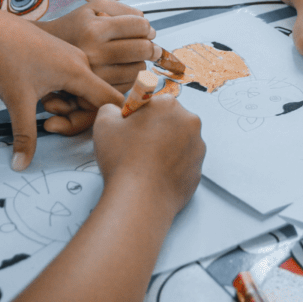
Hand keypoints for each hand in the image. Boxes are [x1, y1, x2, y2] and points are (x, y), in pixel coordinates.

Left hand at [0, 10, 123, 170]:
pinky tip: (41, 92)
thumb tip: (20, 166)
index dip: (109, 120)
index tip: (98, 132)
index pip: (111, 100)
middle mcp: (81, 62)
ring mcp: (72, 58)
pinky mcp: (62, 57)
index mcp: (78, 71)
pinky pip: (74, 82)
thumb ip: (25, 136)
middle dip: (74, 117)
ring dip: (66, 105)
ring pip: (82, 92)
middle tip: (47, 120)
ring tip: (42, 103)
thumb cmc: (5, 60)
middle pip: (95, 101)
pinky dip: (61, 93)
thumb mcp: (17, 102)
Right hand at [38, 0, 158, 91]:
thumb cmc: (77, 25)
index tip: (146, 30)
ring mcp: (95, 76)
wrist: (46, 52)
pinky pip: (128, 85)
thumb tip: (149, 29)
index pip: (139, 26)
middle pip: (143, 50)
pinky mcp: (96, 92)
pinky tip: (122, 69)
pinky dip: (131, 77)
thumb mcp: (96, 7)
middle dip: (151, 47)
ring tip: (132, 57)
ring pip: (139, 69)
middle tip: (151, 46)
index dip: (147, 27)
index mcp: (95, 30)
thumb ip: (125, 10)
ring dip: (142, 62)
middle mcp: (94, 54)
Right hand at [93, 96, 204, 216]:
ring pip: (178, 142)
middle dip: (155, 130)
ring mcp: (198, 148)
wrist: (140, 199)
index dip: (138, 116)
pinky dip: (171, 167)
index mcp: (169, 105)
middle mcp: (190, 122)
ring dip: (164, 148)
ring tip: (144, 165)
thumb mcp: (104, 122)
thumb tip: (116, 111)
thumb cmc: (123, 158)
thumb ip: (111, 108)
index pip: (153, 103)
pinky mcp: (199, 170)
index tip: (129, 130)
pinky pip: (182, 164)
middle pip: (169, 121)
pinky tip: (155, 176)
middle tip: (135, 148)